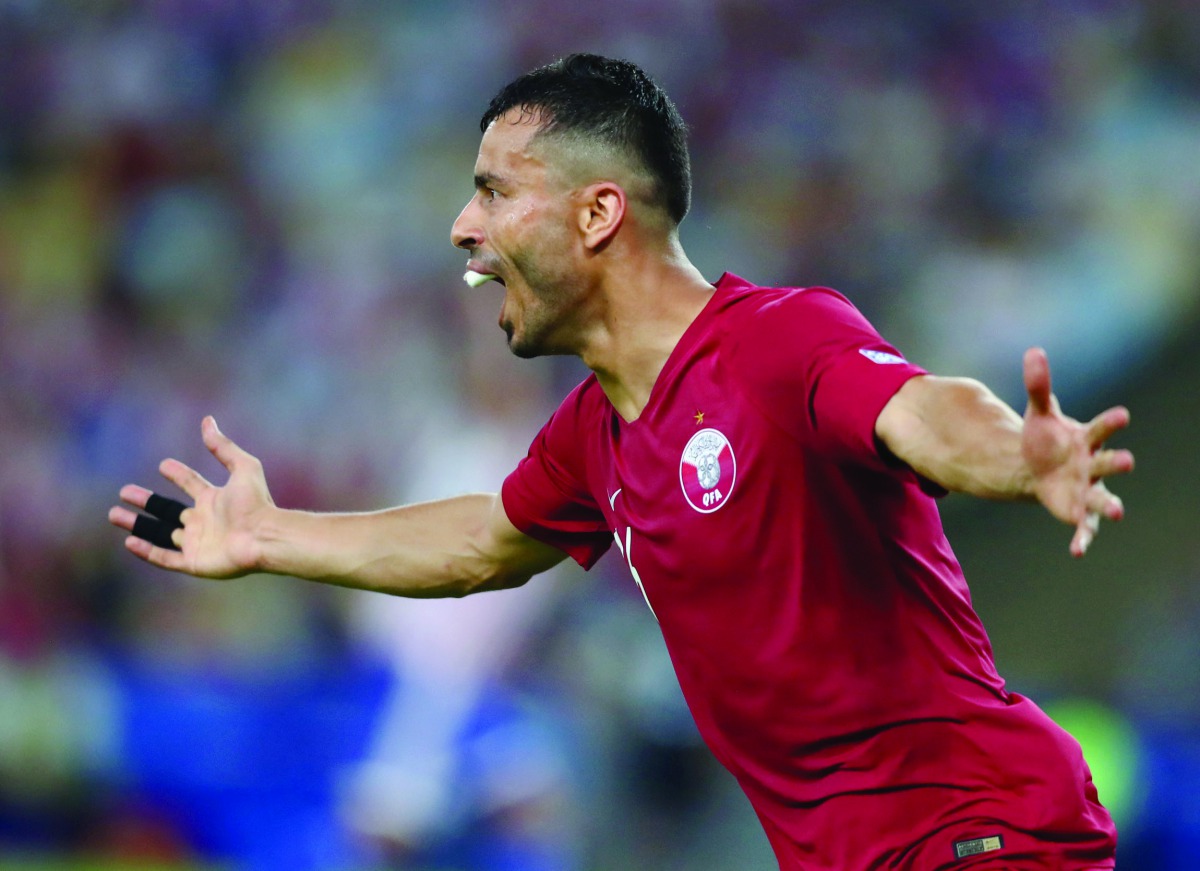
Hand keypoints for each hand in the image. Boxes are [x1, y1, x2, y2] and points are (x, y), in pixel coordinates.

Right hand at [108, 416, 273, 577]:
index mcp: (215, 499)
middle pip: (169, 510)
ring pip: (160, 534)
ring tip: (114, 514)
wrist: (264, 536)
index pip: (191, 484)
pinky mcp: (194, 562)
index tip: (164, 464)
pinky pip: (165, 557)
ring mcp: (198, 542)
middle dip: (146, 501)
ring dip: (137, 525)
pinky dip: (146, 551)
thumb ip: (223, 446)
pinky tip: (129, 542)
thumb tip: (207, 420)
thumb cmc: (257, 503)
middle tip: (124, 492)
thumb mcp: (243, 467)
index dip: (178, 474)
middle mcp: (204, 521)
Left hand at [1021, 348, 1133, 556]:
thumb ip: (1039, 386)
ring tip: (1116, 512)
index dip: (1112, 422)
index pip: (1102, 428)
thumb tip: (1033, 351)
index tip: (1123, 415)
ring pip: (1102, 498)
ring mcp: (1086, 489)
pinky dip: (1082, 538)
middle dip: (1118, 462)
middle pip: (1108, 462)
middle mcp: (1093, 465)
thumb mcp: (1038, 412)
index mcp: (1087, 439)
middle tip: (1128, 461)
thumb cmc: (1045, 438)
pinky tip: (1077, 551)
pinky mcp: (1075, 511)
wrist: (1035, 467)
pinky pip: (1082, 526)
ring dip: (1110, 504)